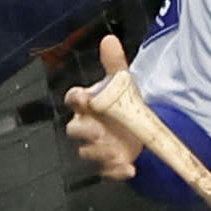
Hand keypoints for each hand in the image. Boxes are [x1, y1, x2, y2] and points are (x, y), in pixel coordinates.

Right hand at [60, 35, 141, 179]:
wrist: (137, 127)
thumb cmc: (122, 102)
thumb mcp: (122, 82)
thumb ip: (114, 63)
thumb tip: (109, 38)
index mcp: (86, 103)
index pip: (73, 99)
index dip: (77, 99)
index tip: (86, 98)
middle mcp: (85, 125)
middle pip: (74, 129)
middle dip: (85, 131)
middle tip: (99, 132)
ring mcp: (95, 146)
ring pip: (87, 152)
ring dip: (100, 153)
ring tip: (117, 153)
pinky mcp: (106, 163)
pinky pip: (105, 171)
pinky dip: (116, 172)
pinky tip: (130, 169)